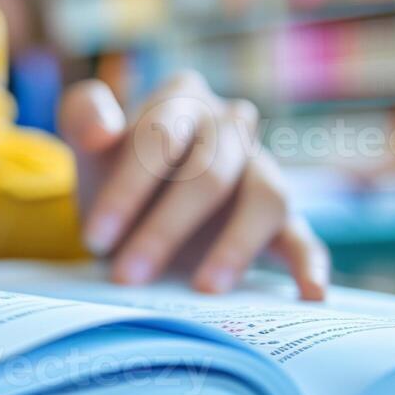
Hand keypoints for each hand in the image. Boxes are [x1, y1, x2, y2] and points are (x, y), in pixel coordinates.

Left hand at [58, 72, 328, 299]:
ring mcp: (262, 172)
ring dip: (235, 247)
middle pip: (209, 175)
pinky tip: (310, 295)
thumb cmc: (111, 168)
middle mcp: (231, 128)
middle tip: (127, 276)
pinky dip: (311, 266)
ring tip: (204, 290)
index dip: (126, 189)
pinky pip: (305, 239)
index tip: (94, 237)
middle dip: (165, 229)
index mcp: (183, 99)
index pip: (159, 139)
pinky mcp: (281, 221)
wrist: (131, 205)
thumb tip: (102, 131)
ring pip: (266, 199)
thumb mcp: (87, 143)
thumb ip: (83, 117)